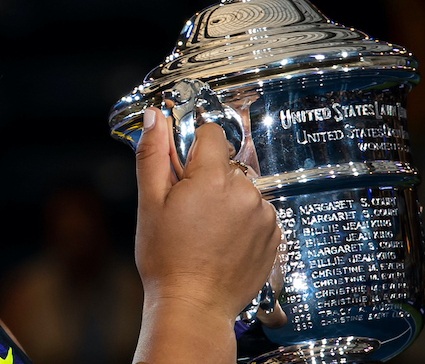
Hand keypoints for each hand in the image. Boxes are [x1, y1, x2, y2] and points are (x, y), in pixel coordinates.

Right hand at [134, 107, 281, 319]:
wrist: (194, 307)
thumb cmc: (166, 259)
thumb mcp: (149, 203)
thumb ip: (153, 154)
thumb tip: (155, 116)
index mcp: (213, 178)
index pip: (211, 134)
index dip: (193, 148)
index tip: (181, 169)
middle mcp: (245, 192)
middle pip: (227, 164)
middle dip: (208, 178)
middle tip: (187, 210)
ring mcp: (264, 215)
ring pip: (242, 189)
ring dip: (227, 200)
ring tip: (205, 231)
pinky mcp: (274, 236)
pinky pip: (258, 213)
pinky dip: (242, 221)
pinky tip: (223, 242)